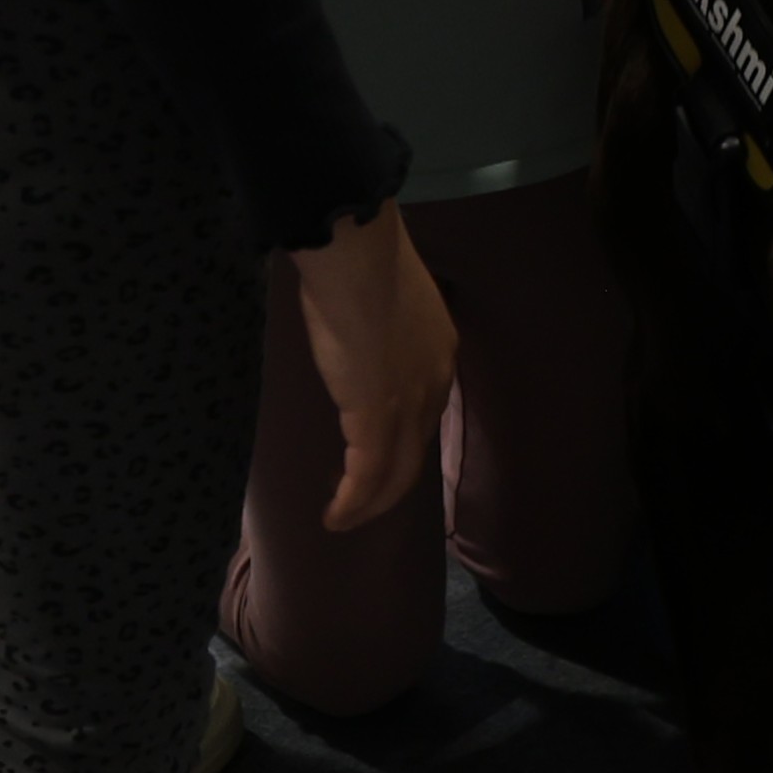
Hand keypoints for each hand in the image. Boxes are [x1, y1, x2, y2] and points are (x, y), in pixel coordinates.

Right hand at [289, 203, 455, 530]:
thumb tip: (354, 318)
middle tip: (363, 498)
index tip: (377, 450)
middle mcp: (434, 382)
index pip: (424, 408)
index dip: (402, 436)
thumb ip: (378, 318)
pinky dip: (352, 501)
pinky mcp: (376, 418)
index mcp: (439, 350)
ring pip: (397, 472)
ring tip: (345, 517)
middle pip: (415, 447)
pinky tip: (334, 515)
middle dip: (390, 480)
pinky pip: (366, 475)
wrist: (357, 255)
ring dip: (371, 501)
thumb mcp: (382, 294)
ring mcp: (409, 404)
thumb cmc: (360, 260)